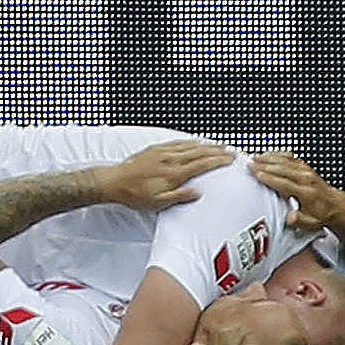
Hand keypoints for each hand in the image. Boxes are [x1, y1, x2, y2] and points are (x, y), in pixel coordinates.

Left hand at [98, 140, 233, 210]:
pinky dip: (189, 141)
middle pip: (199, 152)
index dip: (218, 161)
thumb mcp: (158, 203)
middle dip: (217, 151)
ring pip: (189, 146)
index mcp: (174, 174)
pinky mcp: (155, 149)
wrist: (114, 182)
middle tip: (230, 151)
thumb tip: (197, 192)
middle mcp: (170, 160)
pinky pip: (176, 143)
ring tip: (218, 145)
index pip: (202, 164)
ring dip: (206, 145)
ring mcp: (162, 153)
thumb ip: (179, 196)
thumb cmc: (135, 195)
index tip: (230, 158)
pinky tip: (195, 141)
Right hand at [250, 151, 344, 230]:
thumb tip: (290, 218)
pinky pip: (290, 157)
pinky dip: (278, 155)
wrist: (334, 205)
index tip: (256, 174)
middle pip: (283, 169)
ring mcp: (307, 171)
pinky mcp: (305, 167)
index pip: (285, 183)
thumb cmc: (320, 214)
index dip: (270, 178)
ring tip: (255, 158)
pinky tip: (269, 154)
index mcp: (307, 193)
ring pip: (286, 161)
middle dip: (264, 166)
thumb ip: (299, 221)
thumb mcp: (311, 223)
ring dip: (269, 159)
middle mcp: (307, 179)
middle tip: (250, 164)